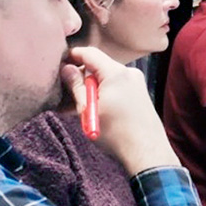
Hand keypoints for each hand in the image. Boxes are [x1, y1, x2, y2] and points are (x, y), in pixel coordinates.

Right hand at [64, 46, 179, 174]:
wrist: (147, 153)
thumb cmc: (116, 134)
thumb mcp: (88, 110)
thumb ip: (76, 86)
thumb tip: (66, 69)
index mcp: (116, 73)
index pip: (89, 53)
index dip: (72, 57)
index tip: (58, 66)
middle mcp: (129, 73)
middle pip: (97, 66)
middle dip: (80, 79)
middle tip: (63, 94)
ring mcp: (137, 83)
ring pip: (105, 79)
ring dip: (89, 90)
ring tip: (75, 108)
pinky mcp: (139, 94)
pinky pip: (116, 88)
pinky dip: (102, 96)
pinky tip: (92, 112)